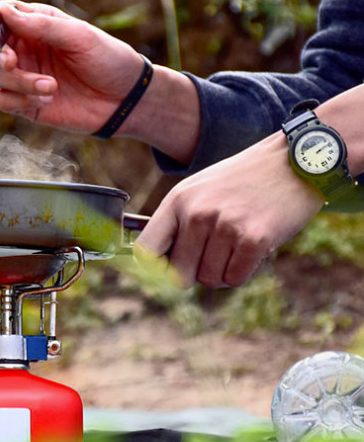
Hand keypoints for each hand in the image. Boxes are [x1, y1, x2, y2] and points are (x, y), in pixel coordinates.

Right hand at [0, 0, 144, 132]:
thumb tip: (6, 14)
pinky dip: (21, 101)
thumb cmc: (106, 59)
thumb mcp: (79, 35)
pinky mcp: (25, 104)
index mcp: (35, 24)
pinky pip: (3, 100)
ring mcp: (22, 76)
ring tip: (51, 86)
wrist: (123, 99)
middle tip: (13, 62)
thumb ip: (42, 25)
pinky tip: (47, 100)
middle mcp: (24, 48)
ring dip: (20, 82)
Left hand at [135, 133, 323, 288]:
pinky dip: (244, 272)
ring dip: (223, 272)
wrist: (295, 162)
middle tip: (215, 256)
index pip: (146, 250)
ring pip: (210, 279)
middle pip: (179, 274)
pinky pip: (235, 278)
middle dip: (196, 273)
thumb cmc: (243, 181)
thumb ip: (177, 223)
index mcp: (177, 200)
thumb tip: (160, 267)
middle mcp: (197, 213)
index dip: (155, 269)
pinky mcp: (254, 238)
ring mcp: (225, 225)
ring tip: (237, 246)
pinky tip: (253, 250)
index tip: (170, 271)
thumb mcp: (199, 190)